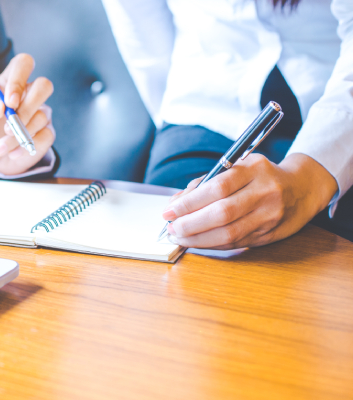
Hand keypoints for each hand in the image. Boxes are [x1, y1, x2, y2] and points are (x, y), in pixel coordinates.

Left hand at [0, 54, 55, 175]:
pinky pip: (45, 136)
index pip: (23, 64)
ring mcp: (41, 113)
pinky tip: (12, 154)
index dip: (19, 80)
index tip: (9, 103)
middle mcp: (29, 95)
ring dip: (17, 136)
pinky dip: (26, 147)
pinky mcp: (47, 133)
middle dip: (27, 108)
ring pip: (40, 117)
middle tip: (8, 127)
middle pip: (44, 86)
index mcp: (10, 83)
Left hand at [163, 153, 337, 248]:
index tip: (169, 211)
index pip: (217, 188)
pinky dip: (211, 243)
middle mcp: (265, 191)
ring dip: (198, 238)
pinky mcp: (270, 233)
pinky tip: (197, 242)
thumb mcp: (236, 168)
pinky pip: (235, 242)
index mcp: (254, 168)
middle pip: (222, 213)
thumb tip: (175, 204)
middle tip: (171, 227)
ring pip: (229, 233)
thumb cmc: (259, 176)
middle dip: (191, 224)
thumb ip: (205, 184)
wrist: (302, 188)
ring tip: (179, 237)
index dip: (190, 203)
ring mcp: (270, 215)